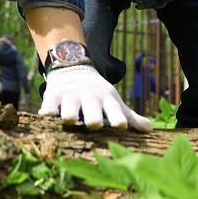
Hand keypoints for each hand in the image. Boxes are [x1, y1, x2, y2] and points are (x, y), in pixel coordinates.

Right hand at [38, 64, 152, 131]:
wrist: (73, 68)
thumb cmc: (97, 94)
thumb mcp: (114, 101)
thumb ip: (130, 117)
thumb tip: (151, 130)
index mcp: (105, 100)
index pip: (113, 110)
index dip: (117, 117)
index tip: (121, 126)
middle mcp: (88, 98)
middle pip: (91, 109)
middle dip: (93, 116)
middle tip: (95, 123)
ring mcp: (69, 98)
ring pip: (69, 109)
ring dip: (70, 114)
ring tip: (70, 119)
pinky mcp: (52, 98)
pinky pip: (48, 107)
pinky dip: (47, 112)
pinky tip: (46, 116)